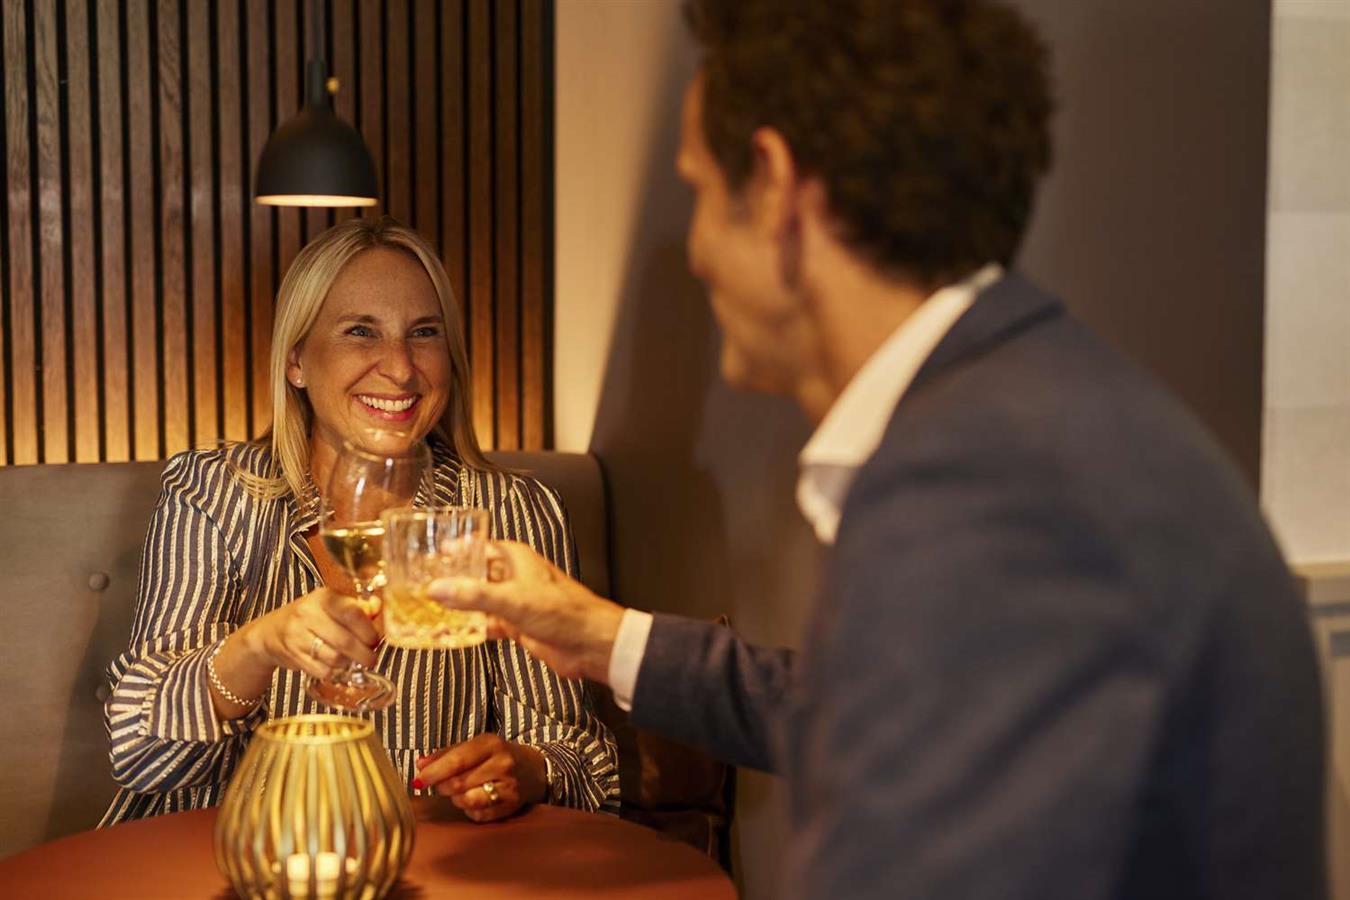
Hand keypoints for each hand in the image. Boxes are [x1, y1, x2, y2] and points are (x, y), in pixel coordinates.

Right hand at [240, 586, 379, 680]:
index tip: (376, 639)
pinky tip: (337, 666)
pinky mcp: (294, 656)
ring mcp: (298, 637)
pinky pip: (322, 670)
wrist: (271, 632)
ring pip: (335, 658)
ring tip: (354, 660)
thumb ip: (356, 607)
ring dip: (350, 663)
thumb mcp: (330, 604)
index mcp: (322, 598)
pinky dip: (335, 672)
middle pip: (345, 640)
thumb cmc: (308, 616)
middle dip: (364, 653)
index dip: (368, 630)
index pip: (351, 613)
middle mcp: (308, 615)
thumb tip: (377, 608)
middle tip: (372, 657)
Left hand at [413, 733, 546, 822]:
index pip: (457, 760)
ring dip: (456, 799)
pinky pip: (479, 815)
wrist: (534, 769)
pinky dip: (470, 810)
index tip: (419, 780)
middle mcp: (503, 764)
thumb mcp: (475, 746)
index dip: (434, 772)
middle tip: (441, 784)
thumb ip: (446, 754)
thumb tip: (420, 765)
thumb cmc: (497, 756)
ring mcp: (509, 787)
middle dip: (443, 786)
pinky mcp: (511, 806)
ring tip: (459, 792)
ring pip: (468, 800)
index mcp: (491, 744)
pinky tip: (474, 800)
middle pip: (459, 782)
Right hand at [427, 541, 624, 682]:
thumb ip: (473, 595)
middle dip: (453, 579)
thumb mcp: (513, 600)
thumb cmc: (564, 612)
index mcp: (517, 559)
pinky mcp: (518, 625)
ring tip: (430, 609)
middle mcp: (515, 577)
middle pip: (477, 573)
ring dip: (460, 605)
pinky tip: (453, 633)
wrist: (589, 644)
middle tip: (423, 584)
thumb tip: (438, 588)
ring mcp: (516, 602)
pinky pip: (488, 623)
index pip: (481, 546)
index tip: (432, 554)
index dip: (458, 549)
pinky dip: (472, 628)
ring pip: (480, 600)